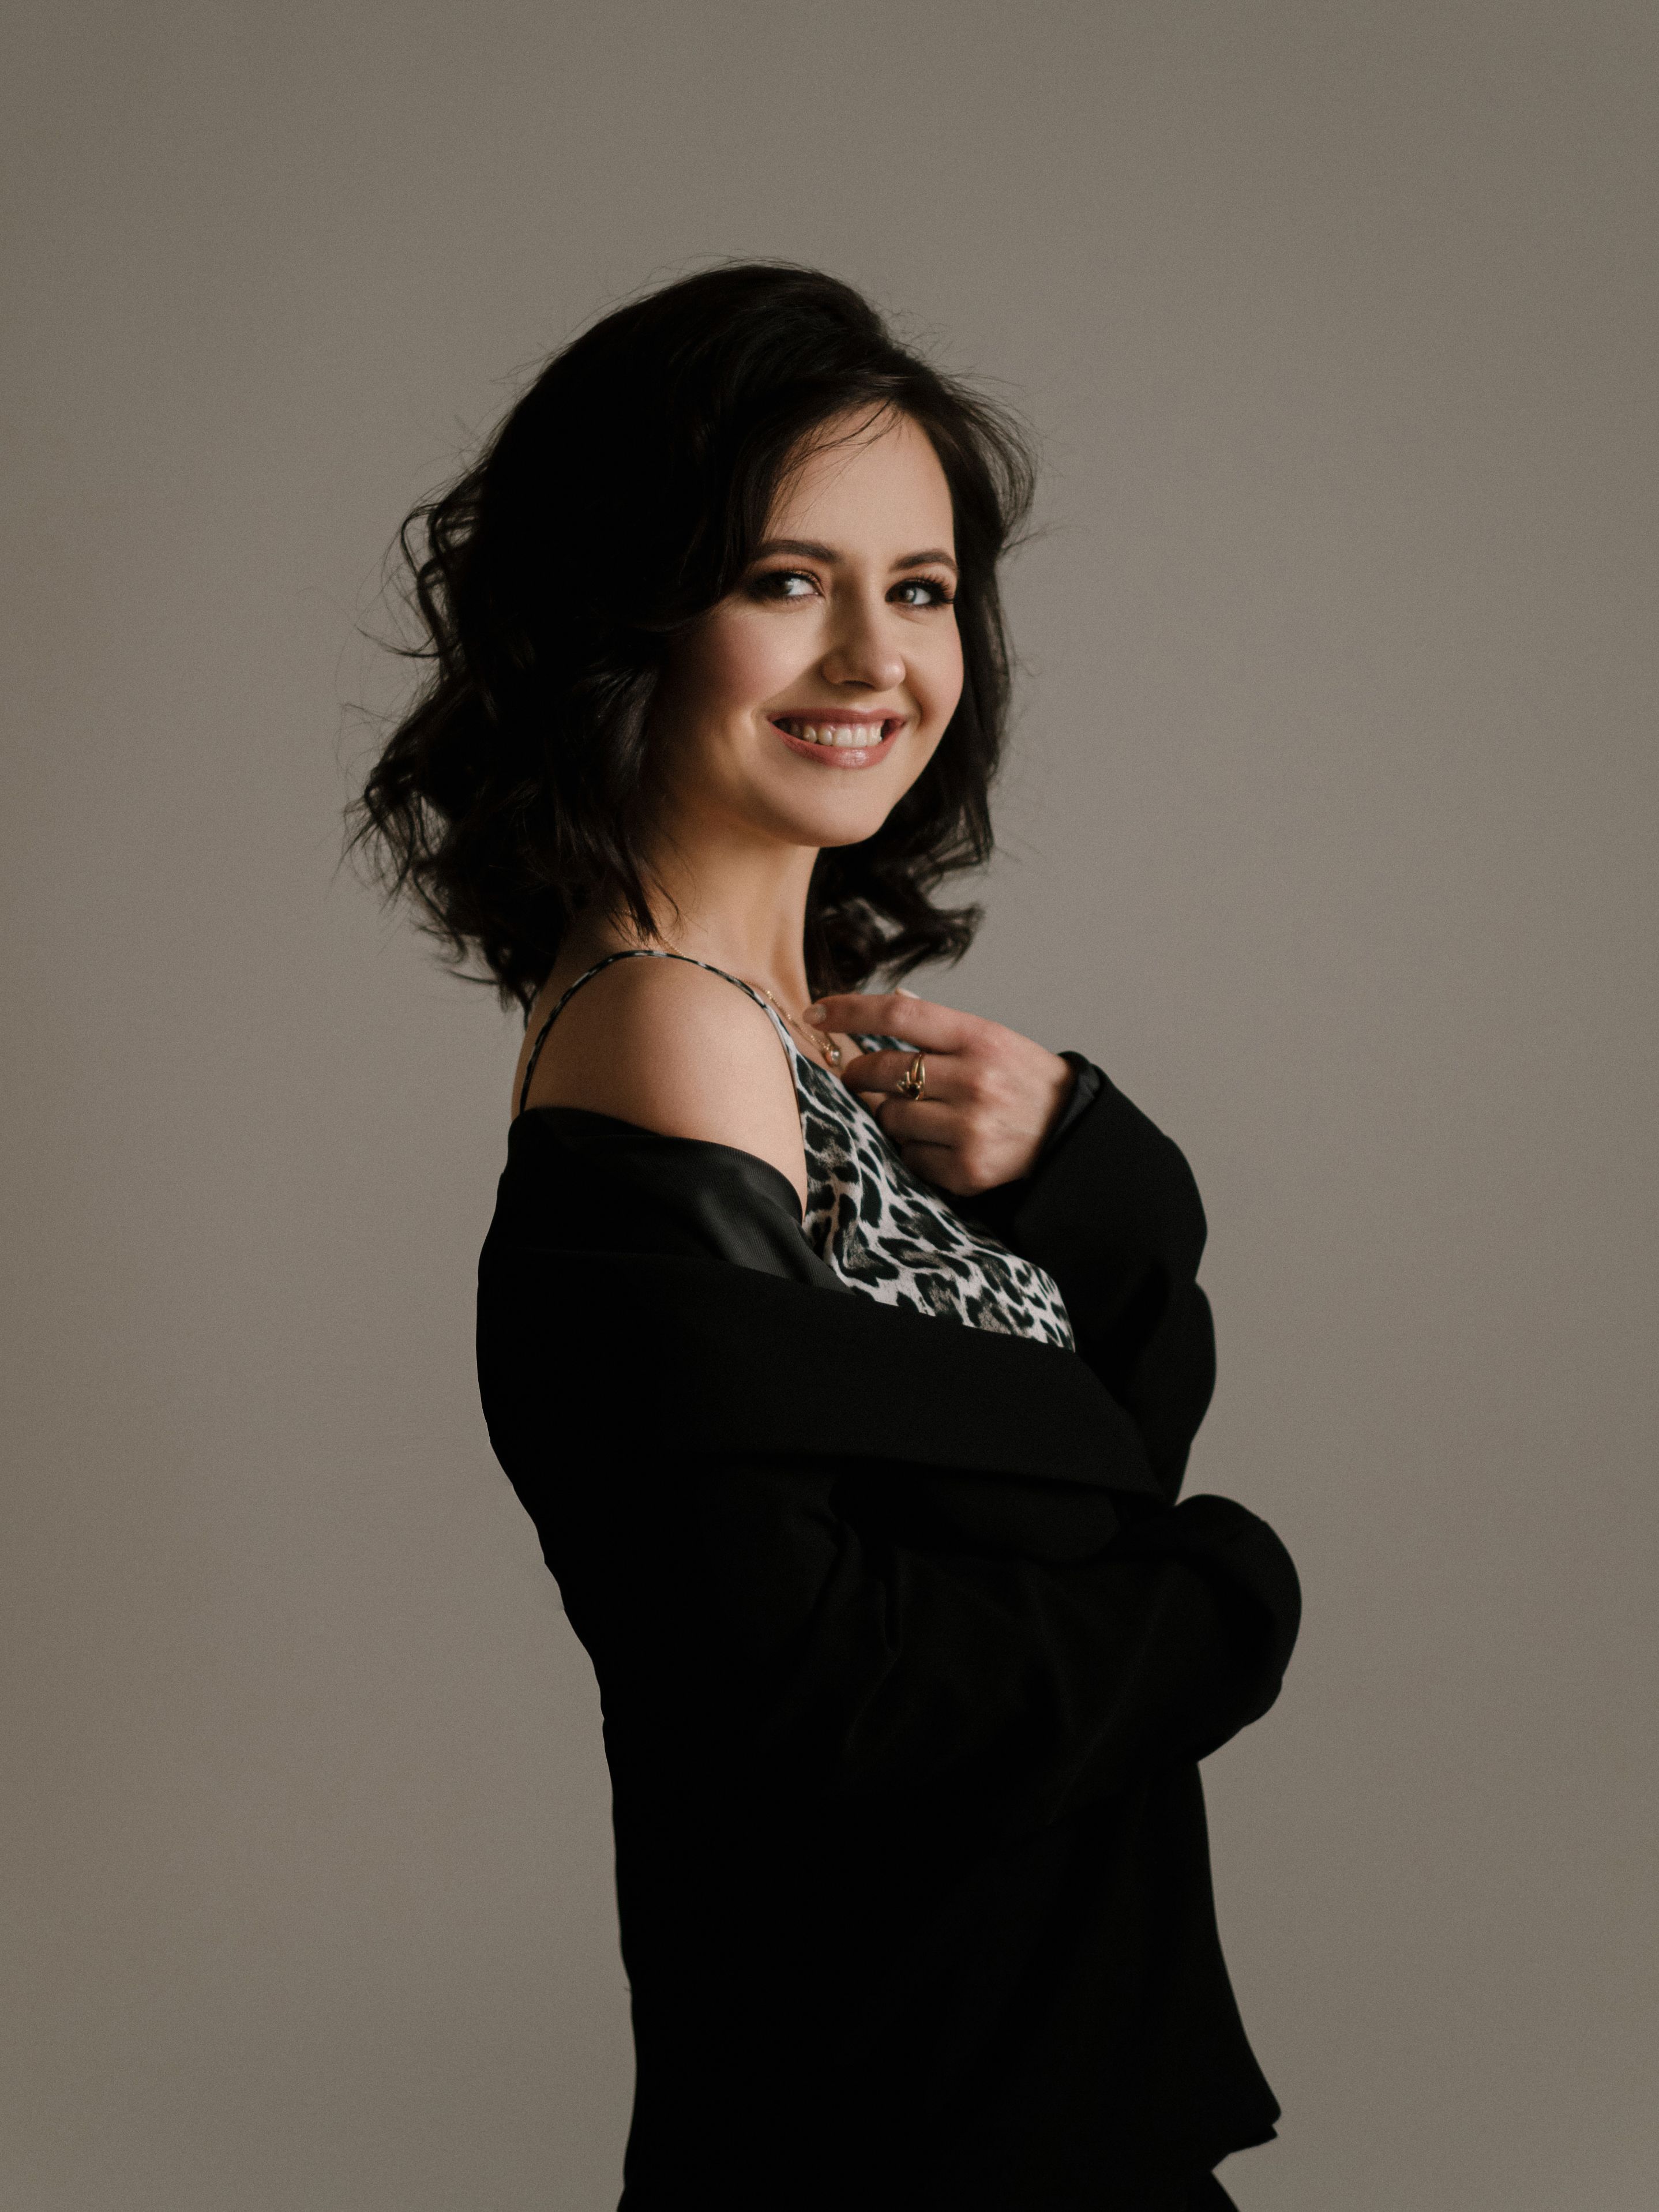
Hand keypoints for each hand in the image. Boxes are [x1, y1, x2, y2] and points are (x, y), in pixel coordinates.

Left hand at [804, 990, 1076, 1196]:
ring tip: (922, 1114)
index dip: (850, 1010)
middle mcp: (975, 1079)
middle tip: (858, 1076)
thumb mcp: (992, 1040)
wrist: (1070, 1134)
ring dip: (891, 1115)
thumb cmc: (1022, 1081)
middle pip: (882, 1069)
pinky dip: (915, 1151)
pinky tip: (942, 1143)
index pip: (900, 1015)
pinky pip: (909, 1156)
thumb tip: (886, 1009)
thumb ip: (940, 1029)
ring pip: (890, 1117)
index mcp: (980, 1038)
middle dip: (858, 1073)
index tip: (816, 1010)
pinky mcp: (967, 1169)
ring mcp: (970, 1127)